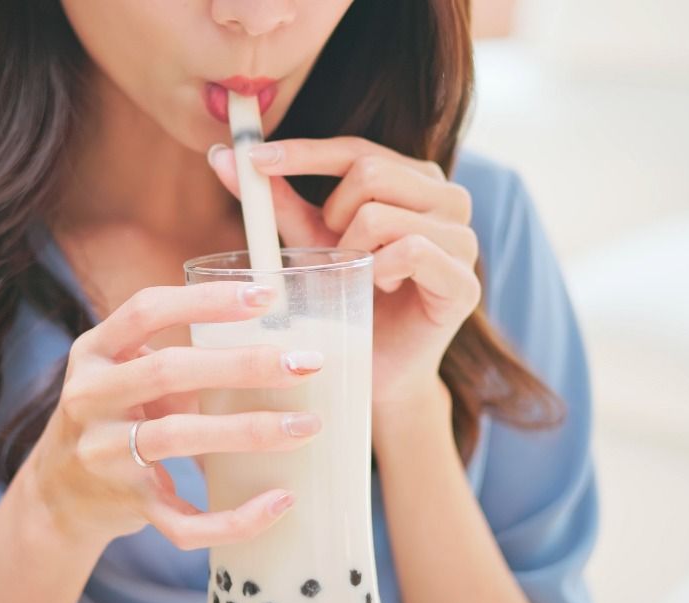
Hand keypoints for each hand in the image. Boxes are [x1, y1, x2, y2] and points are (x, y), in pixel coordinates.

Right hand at [30, 281, 324, 548]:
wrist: (57, 496)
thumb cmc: (114, 420)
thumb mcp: (126, 377)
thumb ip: (180, 363)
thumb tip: (277, 353)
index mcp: (94, 353)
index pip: (146, 310)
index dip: (205, 300)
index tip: (267, 296)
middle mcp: (91, 399)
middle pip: (167, 371)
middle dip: (242, 365)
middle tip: (304, 365)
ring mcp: (104, 455)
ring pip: (178, 438)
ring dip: (249, 430)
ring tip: (305, 426)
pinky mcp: (127, 505)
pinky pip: (184, 520)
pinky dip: (236, 517)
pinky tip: (279, 501)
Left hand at [207, 137, 480, 406]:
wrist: (375, 370)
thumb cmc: (345, 298)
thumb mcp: (307, 242)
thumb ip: (276, 201)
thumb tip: (223, 157)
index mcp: (414, 177)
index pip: (354, 147)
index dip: (302, 151)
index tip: (251, 158)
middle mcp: (448, 197)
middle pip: (369, 171)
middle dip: (330, 215)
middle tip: (333, 253)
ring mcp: (464, 238)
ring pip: (381, 214)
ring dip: (350, 250)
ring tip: (358, 275)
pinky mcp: (465, 282)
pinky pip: (412, 252)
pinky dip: (380, 272)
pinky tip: (381, 290)